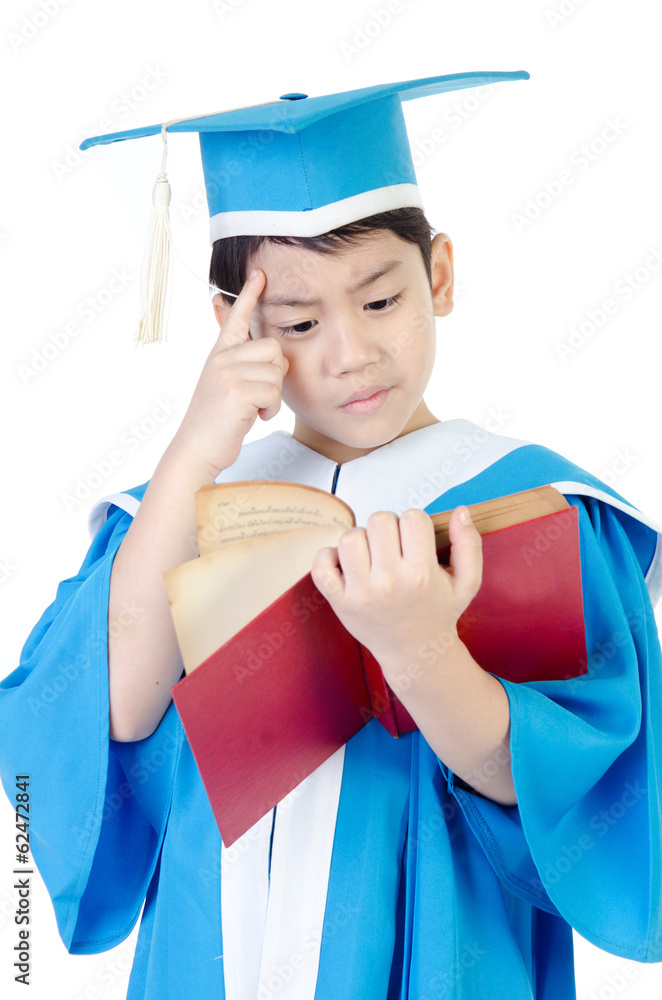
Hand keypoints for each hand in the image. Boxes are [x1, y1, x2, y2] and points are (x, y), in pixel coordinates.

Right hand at [167, 269, 288, 477]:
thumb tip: (272, 353)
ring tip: (254, 408)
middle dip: (275, 373)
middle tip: (259, 394)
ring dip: (272, 395)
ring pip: (276, 371)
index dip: (249, 294)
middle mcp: (221, 358)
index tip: (259, 273)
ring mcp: (226, 373)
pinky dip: (270, 409)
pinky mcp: (235, 391)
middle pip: (274, 347)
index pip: (236, 317)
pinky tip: (254, 417)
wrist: (197, 449)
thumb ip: (242, 366)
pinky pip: (273, 391)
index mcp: (219, 354)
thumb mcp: (226, 386)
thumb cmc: (218, 422)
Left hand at [311, 506, 482, 686]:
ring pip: (351, 537)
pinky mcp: (340, 602)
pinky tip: (346, 565)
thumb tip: (461, 511)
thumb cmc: (439, 613)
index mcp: (422, 573)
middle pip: (380, 520)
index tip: (415, 542)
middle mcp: (390, 582)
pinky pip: (321, 564)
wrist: (416, 653)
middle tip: (394, 548)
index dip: (415, 525)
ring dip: (362, 540)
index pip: (413, 517)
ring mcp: (361, 592)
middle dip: (389, 529)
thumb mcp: (467, 583)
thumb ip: (469, 544)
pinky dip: (328, 557)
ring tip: (372, 556)